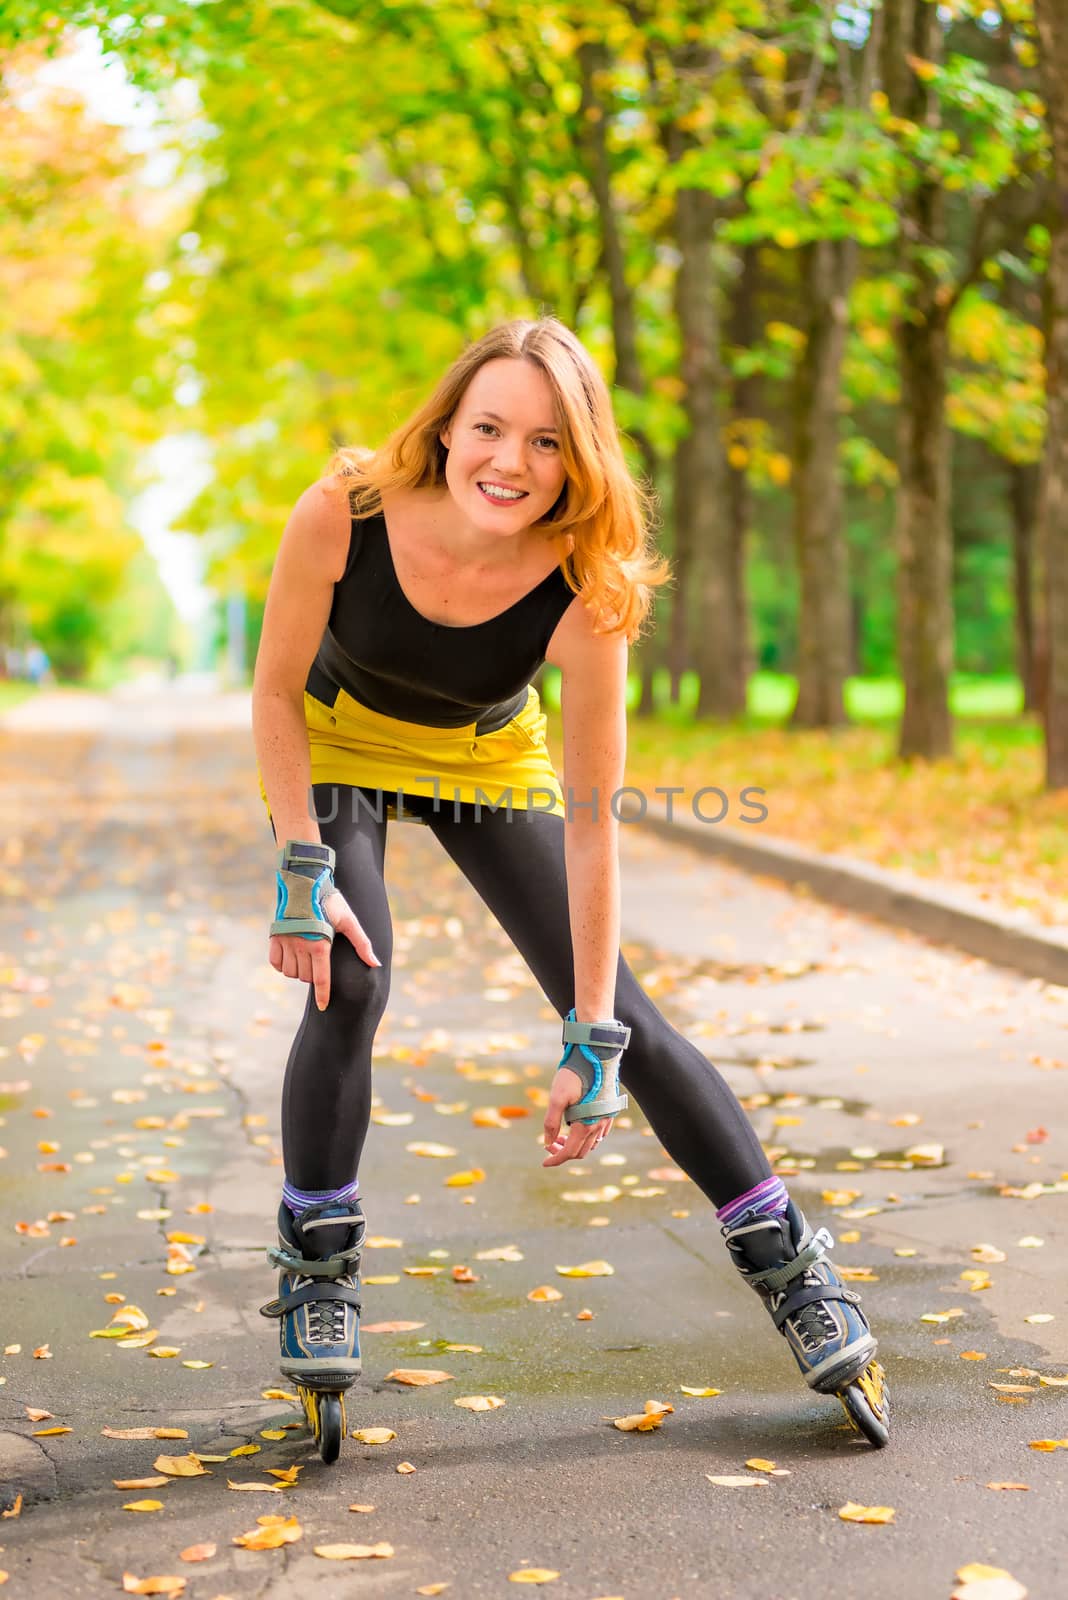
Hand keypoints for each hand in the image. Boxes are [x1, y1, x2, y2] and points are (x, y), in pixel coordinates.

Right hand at [268, 886, 379, 1010]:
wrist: (305, 882)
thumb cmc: (330, 901)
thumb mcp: (349, 920)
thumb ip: (362, 944)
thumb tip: (375, 963)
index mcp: (320, 944)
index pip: (321, 979)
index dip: (323, 995)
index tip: (323, 1007)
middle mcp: (301, 945)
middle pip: (306, 977)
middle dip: (314, 975)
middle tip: (319, 960)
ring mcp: (286, 941)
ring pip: (291, 972)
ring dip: (299, 971)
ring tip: (307, 957)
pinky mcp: (274, 937)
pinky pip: (276, 963)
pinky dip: (283, 965)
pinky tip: (292, 957)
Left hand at [542, 1061, 616, 1167]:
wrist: (596, 1056)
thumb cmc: (574, 1075)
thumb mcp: (557, 1097)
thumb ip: (551, 1122)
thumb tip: (547, 1142)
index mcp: (585, 1125)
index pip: (569, 1152)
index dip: (555, 1160)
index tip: (544, 1163)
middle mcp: (598, 1126)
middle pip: (580, 1151)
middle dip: (563, 1152)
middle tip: (549, 1145)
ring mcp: (606, 1119)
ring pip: (591, 1143)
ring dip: (575, 1145)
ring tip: (561, 1136)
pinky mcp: (609, 1111)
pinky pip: (600, 1134)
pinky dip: (587, 1138)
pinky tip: (578, 1129)